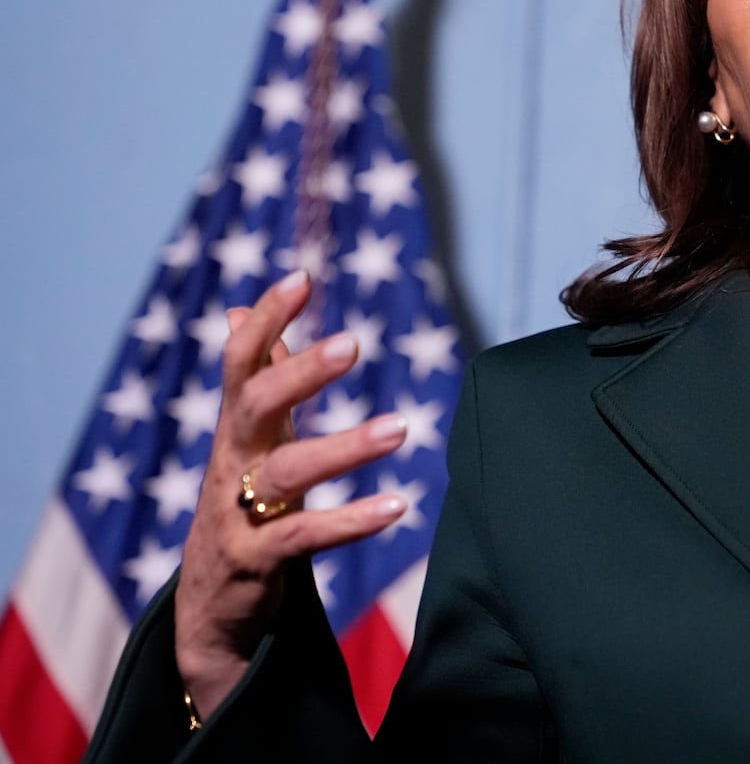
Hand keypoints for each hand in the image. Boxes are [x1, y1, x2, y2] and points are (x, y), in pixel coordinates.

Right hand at [174, 270, 409, 718]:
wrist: (211, 608)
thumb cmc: (243, 506)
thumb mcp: (248, 440)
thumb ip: (254, 379)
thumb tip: (235, 312)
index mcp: (237, 429)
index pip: (239, 364)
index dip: (265, 320)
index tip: (301, 278)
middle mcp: (232, 463)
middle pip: (254, 405)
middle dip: (300, 372)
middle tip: (353, 341)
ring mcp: (238, 513)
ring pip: (287, 472)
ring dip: (345, 448)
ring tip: (401, 429)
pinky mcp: (255, 561)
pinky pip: (302, 537)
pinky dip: (350, 521)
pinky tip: (397, 506)